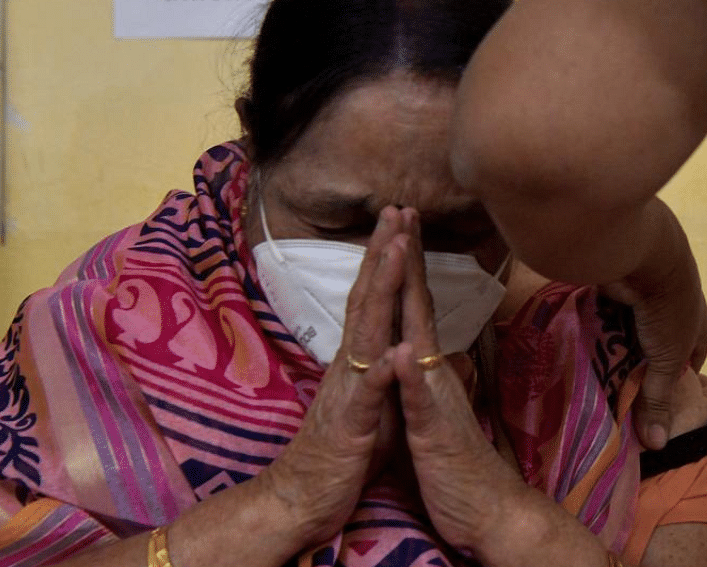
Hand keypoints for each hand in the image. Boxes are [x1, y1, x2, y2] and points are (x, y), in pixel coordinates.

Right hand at [258, 207, 407, 545]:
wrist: (304, 498)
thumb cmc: (344, 449)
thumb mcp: (372, 399)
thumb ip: (382, 366)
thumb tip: (397, 339)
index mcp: (359, 358)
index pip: (375, 298)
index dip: (389, 259)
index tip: (403, 219)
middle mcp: (350, 364)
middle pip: (367, 297)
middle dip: (383, 252)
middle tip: (397, 208)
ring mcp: (349, 390)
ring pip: (366, 332)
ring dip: (382, 290)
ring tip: (398, 251)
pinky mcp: (352, 425)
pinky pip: (368, 396)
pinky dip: (381, 372)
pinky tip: (395, 350)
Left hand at [384, 209, 531, 551]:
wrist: (488, 511)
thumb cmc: (456, 463)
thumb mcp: (433, 411)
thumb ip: (426, 376)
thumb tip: (421, 346)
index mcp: (427, 369)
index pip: (415, 306)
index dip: (405, 264)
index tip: (398, 221)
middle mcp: (435, 374)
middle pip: (420, 306)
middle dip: (409, 256)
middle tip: (402, 208)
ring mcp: (437, 400)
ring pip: (421, 341)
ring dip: (412, 297)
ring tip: (403, 253)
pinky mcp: (434, 434)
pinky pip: (421, 402)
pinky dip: (409, 376)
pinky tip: (400, 351)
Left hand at [602, 199, 706, 448]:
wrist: (643, 255)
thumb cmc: (668, 309)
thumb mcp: (667, 360)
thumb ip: (658, 400)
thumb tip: (656, 446)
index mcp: (699, 321)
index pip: (696, 354)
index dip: (682, 375)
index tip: (664, 397)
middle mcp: (676, 305)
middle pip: (662, 339)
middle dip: (647, 359)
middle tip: (627, 385)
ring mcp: (647, 292)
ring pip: (634, 325)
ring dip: (623, 340)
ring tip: (603, 368)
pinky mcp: (620, 283)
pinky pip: (611, 310)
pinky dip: (602, 324)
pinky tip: (588, 340)